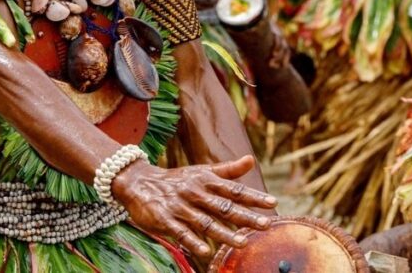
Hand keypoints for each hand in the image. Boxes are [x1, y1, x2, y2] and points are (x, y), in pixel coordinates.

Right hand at [112, 155, 276, 257]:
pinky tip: (206, 251)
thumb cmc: (176, 179)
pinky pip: (181, 232)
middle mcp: (196, 193)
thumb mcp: (201, 171)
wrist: (138, 181)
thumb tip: (251, 160)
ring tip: (242, 242)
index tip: (272, 203)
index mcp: (206, 180)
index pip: (234, 189)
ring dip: (224, 232)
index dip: (253, 196)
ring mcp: (180, 207)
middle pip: (224, 206)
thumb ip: (227, 170)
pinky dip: (193, 241)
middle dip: (245, 216)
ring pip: (205, 222)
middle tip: (266, 224)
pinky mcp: (165, 220)